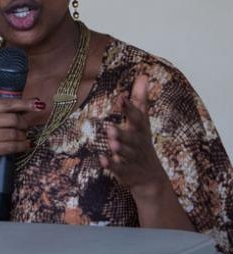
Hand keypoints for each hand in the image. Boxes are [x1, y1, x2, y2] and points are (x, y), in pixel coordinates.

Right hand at [0, 98, 45, 170]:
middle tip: (25, 126)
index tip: (38, 104)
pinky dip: (22, 145)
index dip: (24, 103)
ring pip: (14, 133)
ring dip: (23, 136)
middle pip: (13, 119)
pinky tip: (26, 145)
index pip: (6, 104)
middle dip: (23, 123)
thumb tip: (22, 107)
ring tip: (23, 136)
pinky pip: (11, 146)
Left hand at [99, 75, 168, 197]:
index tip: (120, 98)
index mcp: (141, 130)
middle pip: (133, 138)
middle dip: (123, 133)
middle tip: (110, 128)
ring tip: (111, 143)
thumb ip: (140, 100)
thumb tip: (143, 75)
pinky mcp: (126, 171)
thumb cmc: (142, 142)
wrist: (151, 178)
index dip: (130, 108)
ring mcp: (133, 158)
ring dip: (120, 148)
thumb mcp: (143, 121)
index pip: (138, 118)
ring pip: (127, 153)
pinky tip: (102, 160)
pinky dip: (112, 165)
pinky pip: (120, 169)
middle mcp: (139, 143)